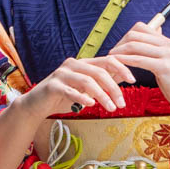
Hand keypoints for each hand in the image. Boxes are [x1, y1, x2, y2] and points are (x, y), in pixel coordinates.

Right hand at [19, 55, 134, 118]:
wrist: (36, 105)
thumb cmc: (62, 97)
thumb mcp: (85, 89)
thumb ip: (100, 82)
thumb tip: (122, 76)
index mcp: (82, 63)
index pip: (106, 60)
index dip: (121, 68)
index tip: (133, 80)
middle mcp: (72, 65)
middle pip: (99, 72)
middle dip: (114, 88)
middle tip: (122, 104)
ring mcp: (61, 74)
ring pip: (87, 81)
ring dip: (102, 96)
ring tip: (111, 108)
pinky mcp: (53, 86)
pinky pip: (70, 90)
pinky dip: (82, 97)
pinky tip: (90, 105)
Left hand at [108, 22, 169, 130]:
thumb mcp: (168, 63)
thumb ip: (157, 52)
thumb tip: (150, 40)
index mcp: (167, 42)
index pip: (141, 28)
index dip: (126, 36)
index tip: (118, 48)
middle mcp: (167, 44)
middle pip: (134, 34)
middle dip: (119, 43)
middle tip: (111, 55)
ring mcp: (167, 55)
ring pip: (134, 45)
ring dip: (118, 52)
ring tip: (110, 60)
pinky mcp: (165, 67)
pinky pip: (138, 60)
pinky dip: (125, 61)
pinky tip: (117, 65)